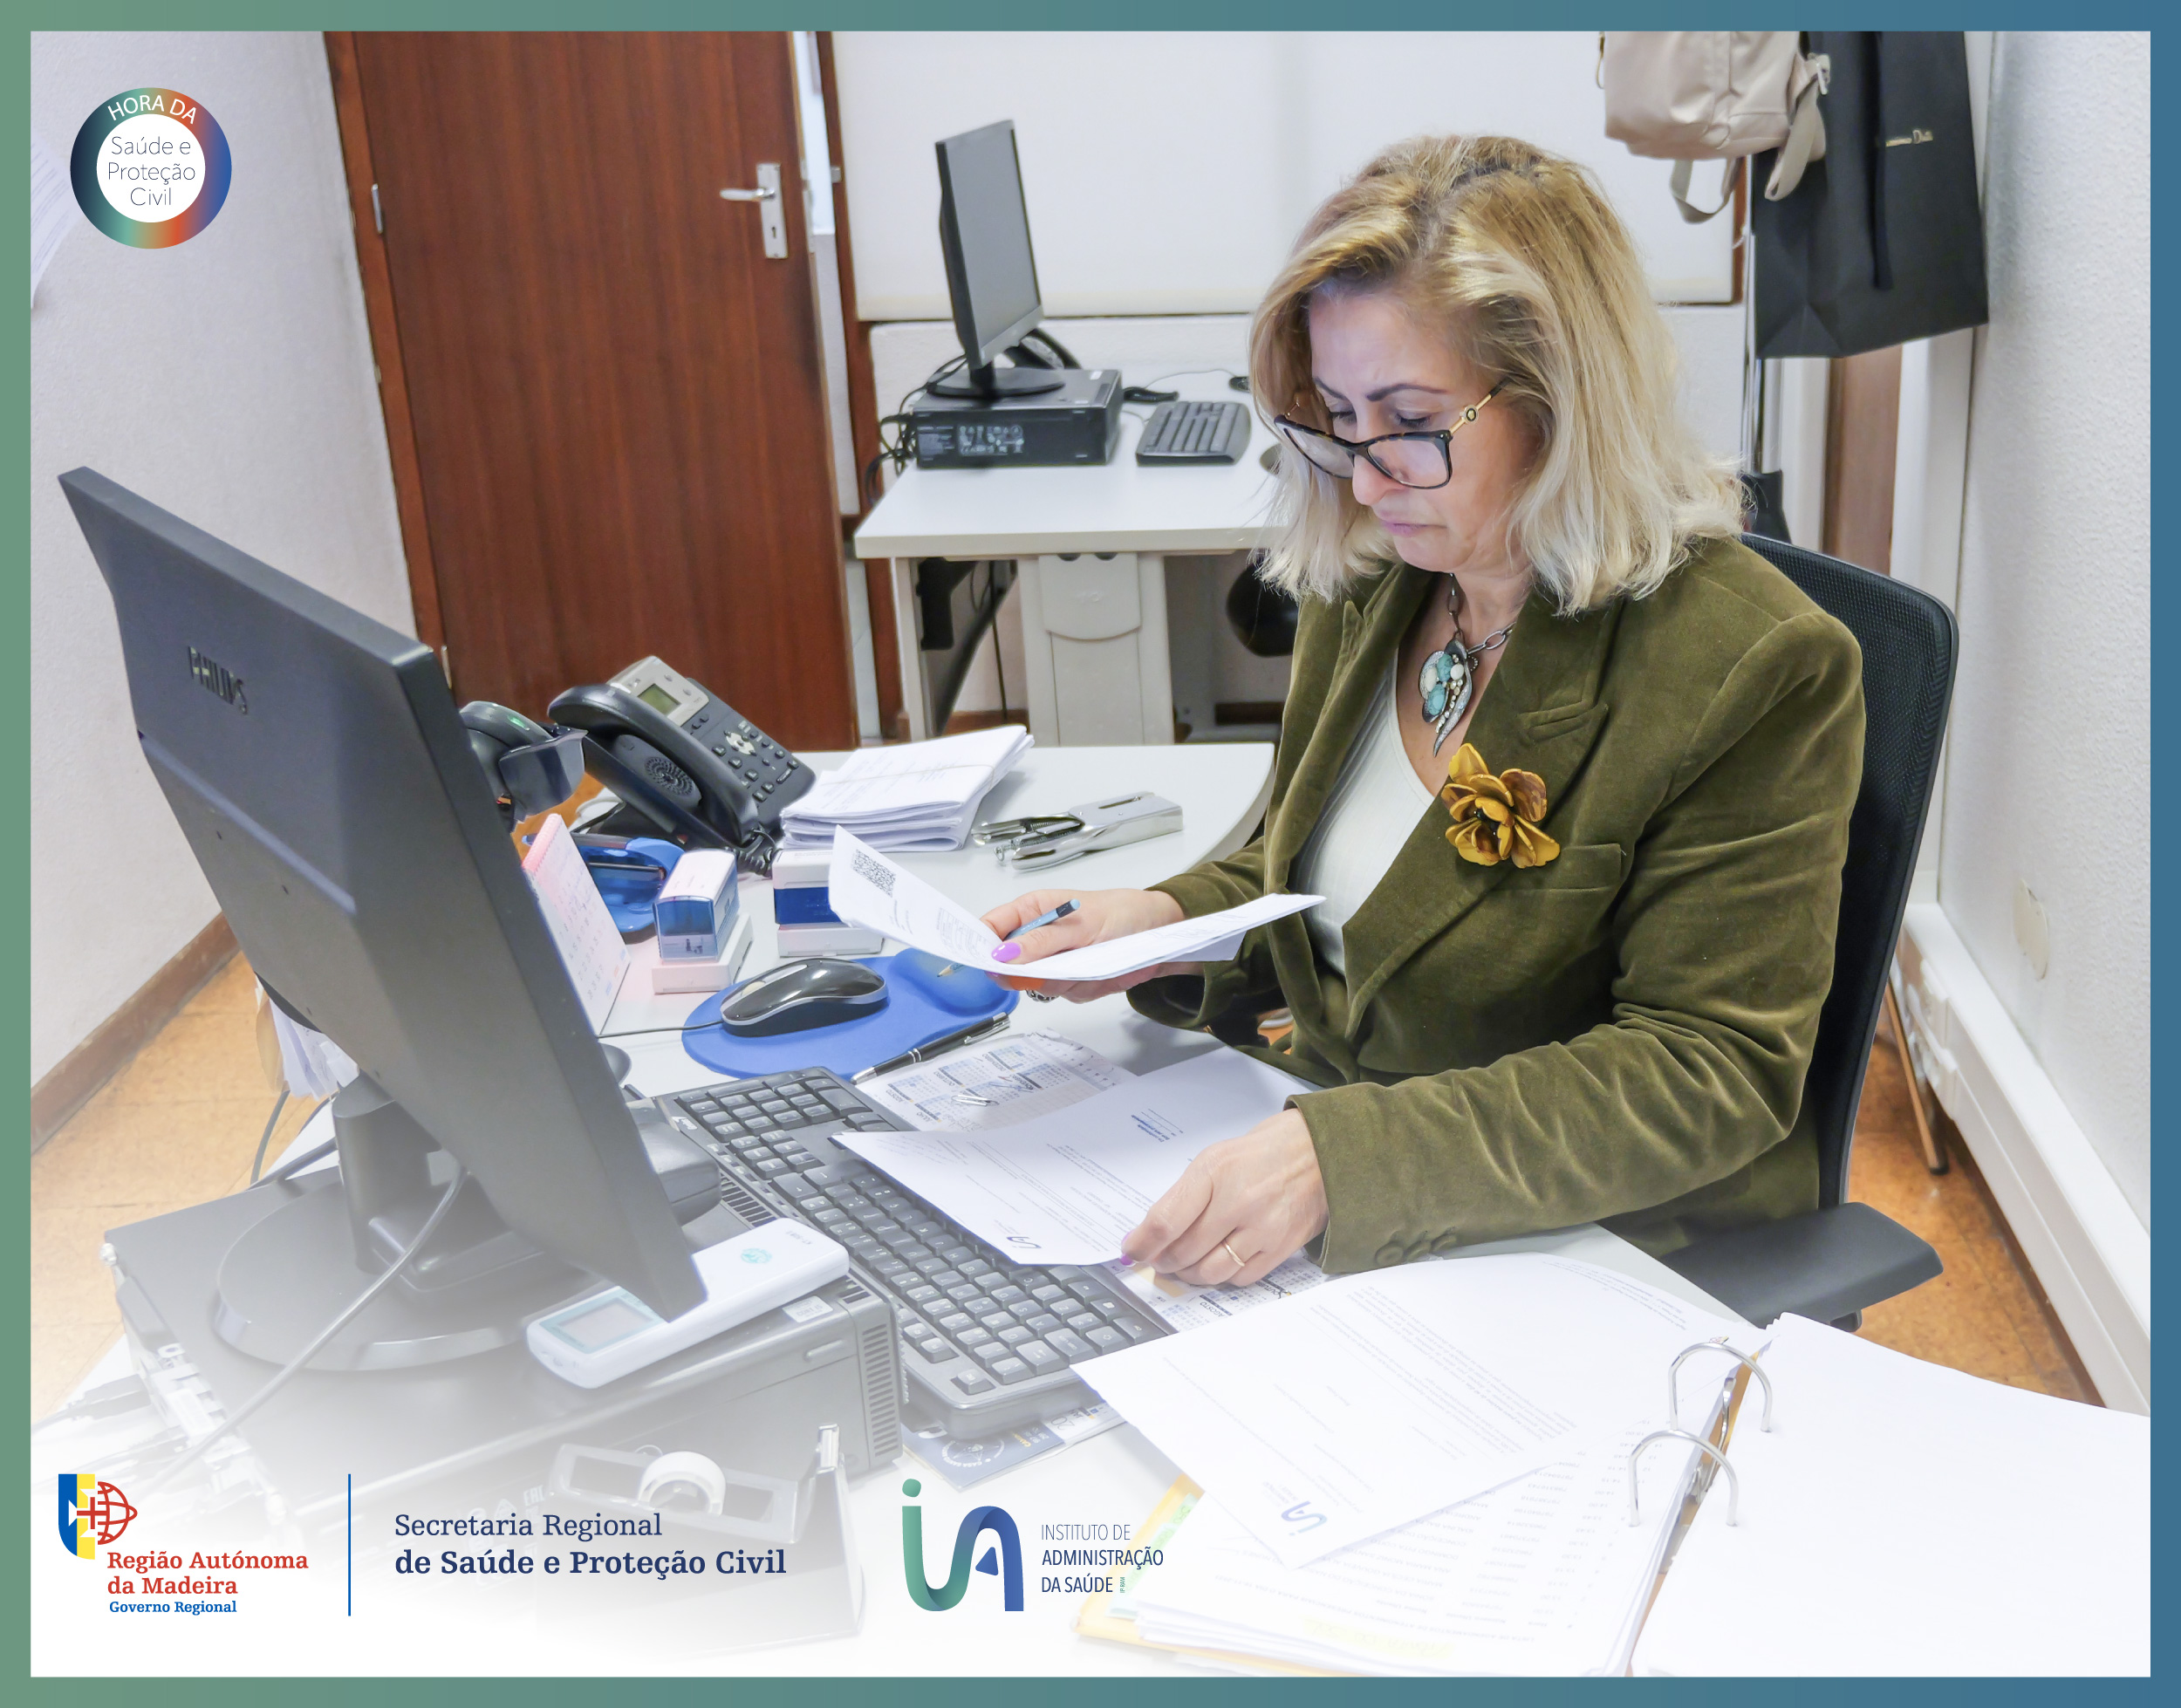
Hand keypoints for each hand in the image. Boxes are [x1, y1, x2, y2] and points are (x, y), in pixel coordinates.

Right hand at [978, 887, 1190, 1003]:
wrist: (1156, 934)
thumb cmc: (1119, 914)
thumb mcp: (1080, 924)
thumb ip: (1041, 942)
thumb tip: (1003, 955)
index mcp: (1032, 911)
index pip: (990, 928)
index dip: (979, 945)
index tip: (981, 962)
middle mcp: (1037, 938)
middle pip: (1010, 966)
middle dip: (1035, 971)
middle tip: (1058, 964)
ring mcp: (1053, 962)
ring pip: (1039, 985)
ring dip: (1066, 979)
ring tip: (1090, 960)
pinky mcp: (1070, 981)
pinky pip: (1065, 994)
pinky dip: (1084, 987)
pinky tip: (1098, 970)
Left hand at [1122, 1108, 1327, 1286]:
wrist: (1318, 1154)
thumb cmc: (1262, 1154)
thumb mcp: (1214, 1158)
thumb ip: (1183, 1195)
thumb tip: (1151, 1233)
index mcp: (1216, 1172)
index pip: (1167, 1221)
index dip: (1143, 1243)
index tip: (1132, 1250)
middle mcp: (1240, 1202)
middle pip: (1185, 1251)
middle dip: (1164, 1260)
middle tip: (1158, 1258)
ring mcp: (1263, 1228)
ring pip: (1210, 1272)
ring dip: (1189, 1274)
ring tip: (1184, 1265)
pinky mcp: (1281, 1248)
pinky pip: (1240, 1278)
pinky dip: (1221, 1277)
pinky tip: (1216, 1264)